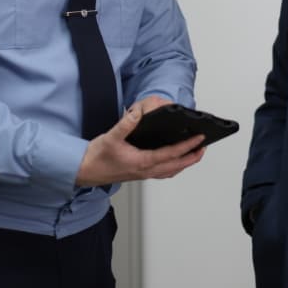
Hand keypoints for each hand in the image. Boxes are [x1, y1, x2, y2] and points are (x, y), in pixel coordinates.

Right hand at [75, 99, 205, 186]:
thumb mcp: (110, 137)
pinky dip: (173, 167)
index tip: (198, 139)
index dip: (187, 146)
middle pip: (176, 166)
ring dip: (184, 163)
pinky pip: (162, 173)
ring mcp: (143, 174)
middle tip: (204, 147)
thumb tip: (137, 113)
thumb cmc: (95, 158)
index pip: (170, 154)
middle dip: (192, 156)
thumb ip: (125, 124)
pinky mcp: (139, 174)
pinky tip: (175, 162)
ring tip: (194, 154)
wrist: (83, 172)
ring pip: (170, 171)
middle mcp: (145, 171)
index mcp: (141, 162)